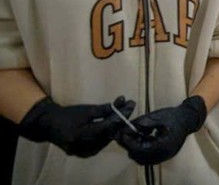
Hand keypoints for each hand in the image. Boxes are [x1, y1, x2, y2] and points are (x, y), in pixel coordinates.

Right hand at [18, 96, 135, 156]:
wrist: (48, 124)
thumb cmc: (67, 114)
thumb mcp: (85, 109)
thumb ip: (104, 109)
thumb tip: (123, 103)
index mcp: (80, 134)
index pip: (107, 126)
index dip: (121, 115)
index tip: (131, 103)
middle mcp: (82, 146)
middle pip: (109, 134)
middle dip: (121, 119)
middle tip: (130, 107)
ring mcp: (83, 152)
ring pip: (106, 140)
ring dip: (116, 127)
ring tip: (124, 114)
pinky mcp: (83, 154)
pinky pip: (100, 145)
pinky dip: (108, 134)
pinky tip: (114, 126)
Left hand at [116, 96, 205, 164]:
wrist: (188, 117)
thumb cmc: (174, 115)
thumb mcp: (156, 116)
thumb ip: (140, 124)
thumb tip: (124, 128)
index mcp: (162, 145)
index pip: (139, 149)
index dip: (127, 142)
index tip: (119, 134)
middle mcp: (163, 154)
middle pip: (139, 156)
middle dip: (129, 146)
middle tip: (121, 135)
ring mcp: (163, 156)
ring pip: (142, 158)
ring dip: (134, 148)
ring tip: (130, 135)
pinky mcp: (163, 155)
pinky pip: (147, 156)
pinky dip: (141, 149)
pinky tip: (139, 138)